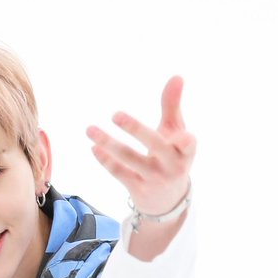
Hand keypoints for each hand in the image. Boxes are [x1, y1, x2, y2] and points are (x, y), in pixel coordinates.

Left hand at [86, 76, 195, 215]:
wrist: (167, 201)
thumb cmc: (172, 156)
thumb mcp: (176, 132)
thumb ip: (173, 105)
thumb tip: (177, 76)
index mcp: (184, 151)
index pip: (188, 144)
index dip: (186, 141)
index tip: (183, 136)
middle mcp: (170, 166)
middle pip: (154, 145)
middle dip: (135, 129)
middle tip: (115, 114)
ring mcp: (153, 179)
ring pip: (129, 158)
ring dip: (108, 143)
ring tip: (89, 129)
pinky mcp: (138, 189)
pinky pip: (120, 173)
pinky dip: (106, 160)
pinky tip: (94, 147)